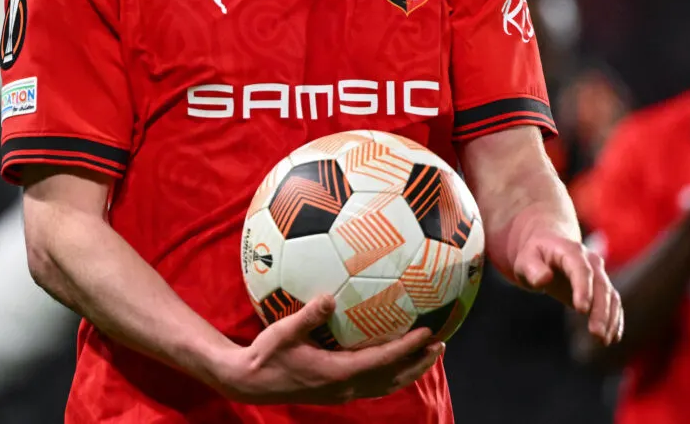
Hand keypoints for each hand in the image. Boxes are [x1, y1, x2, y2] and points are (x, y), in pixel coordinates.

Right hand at [212, 295, 442, 404]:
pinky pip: (373, 384)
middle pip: (393, 378)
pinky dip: (391, 373)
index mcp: (337, 373)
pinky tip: (393, 359)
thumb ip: (308, 315)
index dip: (407, 348)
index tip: (428, 333)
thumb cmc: (265, 356)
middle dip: (419, 362)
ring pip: (385, 385)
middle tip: (441, 343)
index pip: (382, 361)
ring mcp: (341, 393)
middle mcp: (345, 387)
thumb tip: (329, 297)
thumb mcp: (284, 332)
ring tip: (428, 354)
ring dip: (409, 370)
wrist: (248, 382)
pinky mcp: (336, 391)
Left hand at [514, 228, 622, 344]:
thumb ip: (532, 268)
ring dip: (610, 318)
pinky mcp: (601, 288)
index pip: (581, 269)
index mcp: (570, 251)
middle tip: (597, 334)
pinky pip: (613, 303)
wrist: (548, 248)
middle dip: (600, 310)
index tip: (581, 310)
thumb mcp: (525, 260)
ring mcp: (598, 274)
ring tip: (604, 341)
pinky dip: (615, 320)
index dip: (583, 289)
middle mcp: (590, 261)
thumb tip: (544, 279)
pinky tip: (613, 337)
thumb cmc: (534, 256)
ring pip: (610, 295)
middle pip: (600, 285)